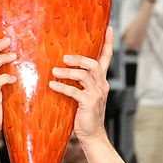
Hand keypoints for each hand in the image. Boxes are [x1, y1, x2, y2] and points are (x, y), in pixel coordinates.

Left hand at [49, 27, 113, 142]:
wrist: (92, 134)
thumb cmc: (84, 114)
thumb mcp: (84, 95)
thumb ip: (78, 82)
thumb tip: (61, 69)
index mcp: (101, 81)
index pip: (107, 58)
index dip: (109, 43)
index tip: (109, 28)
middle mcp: (102, 85)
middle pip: (94, 64)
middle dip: (79, 59)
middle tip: (64, 57)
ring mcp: (97, 94)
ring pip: (84, 76)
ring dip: (68, 72)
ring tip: (54, 72)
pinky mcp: (89, 103)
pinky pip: (75, 92)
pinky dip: (63, 87)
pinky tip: (52, 86)